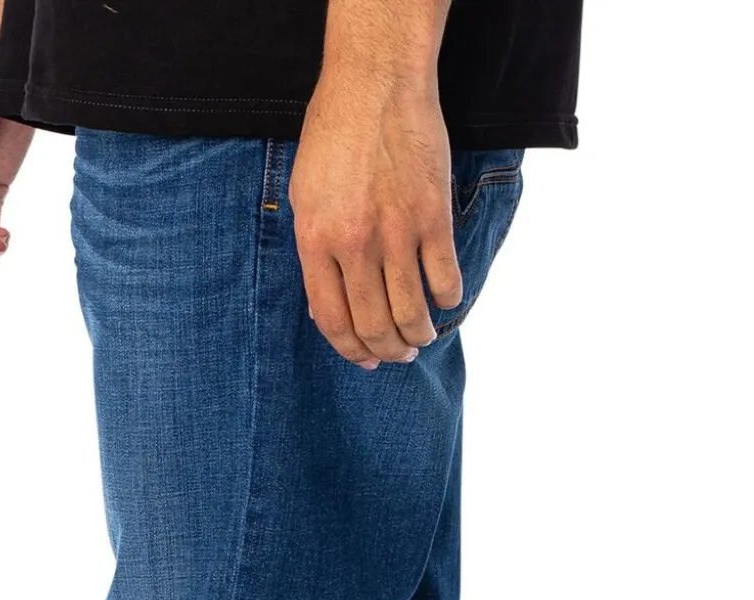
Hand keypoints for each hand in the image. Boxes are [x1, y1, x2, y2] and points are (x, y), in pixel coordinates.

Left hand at [290, 68, 460, 368]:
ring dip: (419, 335)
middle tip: (399, 355)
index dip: (350, 350)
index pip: (332, 321)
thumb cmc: (334, 136)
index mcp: (316, 243)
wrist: (375, 85)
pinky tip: (445, 299)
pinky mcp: (433, 218)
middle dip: (388, 352)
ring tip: (421, 337)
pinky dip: (448, 299)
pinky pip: (445, 279)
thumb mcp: (304, 197)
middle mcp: (354, 246)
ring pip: (410, 313)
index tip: (365, 360)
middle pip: (373, 326)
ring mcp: (396, 234)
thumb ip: (313, 253)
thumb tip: (325, 307)